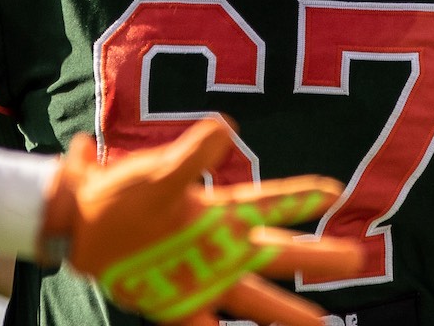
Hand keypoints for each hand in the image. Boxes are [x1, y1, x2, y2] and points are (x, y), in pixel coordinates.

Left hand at [42, 120, 361, 325]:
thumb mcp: (156, 173)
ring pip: (253, 299)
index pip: (269, 202)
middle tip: (358, 258)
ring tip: (324, 325)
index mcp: (216, 211)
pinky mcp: (173, 303)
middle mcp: (217, 247)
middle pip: (277, 254)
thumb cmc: (117, 191)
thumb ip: (192, 155)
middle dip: (318, 257)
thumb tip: (228, 128)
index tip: (336, 190)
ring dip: (287, 313)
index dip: (300, 195)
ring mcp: (199, 278)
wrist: (75, 223)